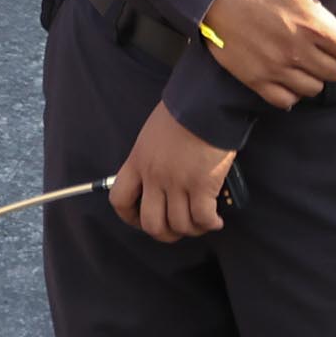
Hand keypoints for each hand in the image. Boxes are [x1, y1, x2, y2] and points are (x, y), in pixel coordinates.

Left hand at [109, 104, 239, 242]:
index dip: (129, 217)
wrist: (204, 102)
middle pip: (151, 223)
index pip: (119, 199)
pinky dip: (210, 224)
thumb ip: (150, 158)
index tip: (141, 219)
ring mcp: (178, 183)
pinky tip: (215, 221)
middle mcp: (154, 177)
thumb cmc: (182, 111)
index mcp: (138, 162)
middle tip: (176, 229)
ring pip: (179, 225)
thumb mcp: (152, 134)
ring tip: (201, 224)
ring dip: (192, 230)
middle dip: (165, 234)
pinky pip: (202, 218)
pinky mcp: (202, 185)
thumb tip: (160, 178)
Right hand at [199, 0, 335, 108]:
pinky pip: (286, 100)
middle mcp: (296, 50)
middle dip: (335, 59)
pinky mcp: (255, 79)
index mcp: (312, 23)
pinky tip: (287, 73)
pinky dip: (291, 92)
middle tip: (322, 46)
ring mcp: (274, 67)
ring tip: (304, 59)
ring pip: (314, 89)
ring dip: (314, 76)